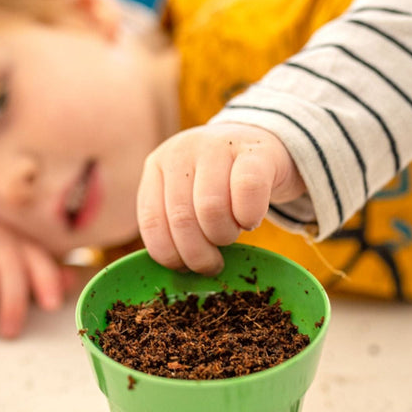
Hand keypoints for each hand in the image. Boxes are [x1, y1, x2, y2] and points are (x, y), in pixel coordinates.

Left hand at [136, 122, 304, 274]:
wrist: (260, 142)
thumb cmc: (219, 182)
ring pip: (211, 208)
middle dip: (199, 254)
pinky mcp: (254, 151)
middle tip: (213, 264)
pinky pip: (248, 191)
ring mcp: (217, 146)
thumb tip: (178, 268)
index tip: (185, 269)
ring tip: (231, 234)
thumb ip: (174, 221)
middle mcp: (181, 151)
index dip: (169, 254)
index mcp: (157, 165)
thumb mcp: (187, 193)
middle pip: (182, 218)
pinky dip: (249, 216)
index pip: (152, 220)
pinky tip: (250, 220)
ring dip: (224, 235)